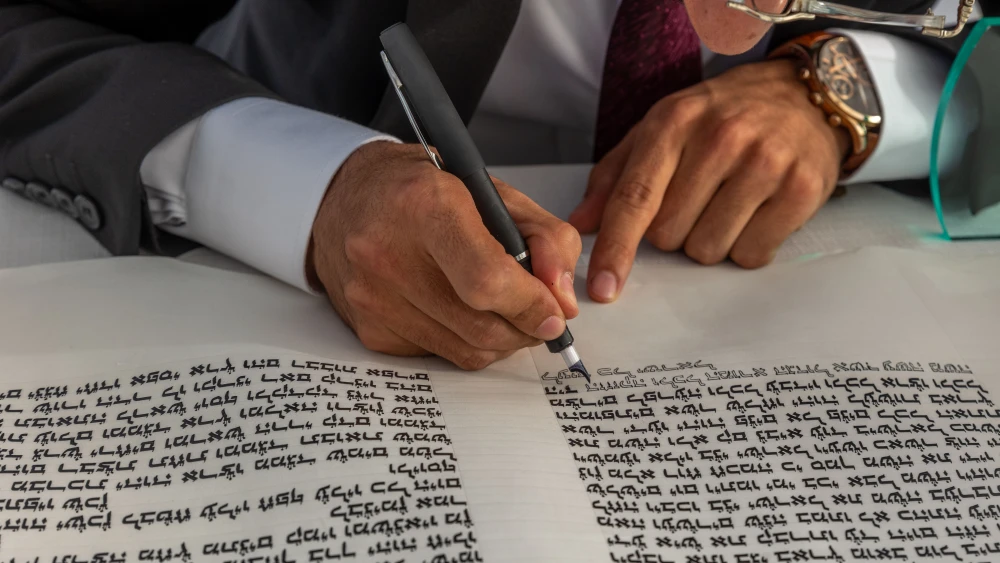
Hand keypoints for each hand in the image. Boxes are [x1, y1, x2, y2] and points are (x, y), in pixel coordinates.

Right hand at [308, 142, 581, 369]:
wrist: (346, 199)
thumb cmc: (423, 191)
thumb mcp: (495, 193)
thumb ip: (545, 239)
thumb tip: (563, 301)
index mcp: (424, 205)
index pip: (487, 280)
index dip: (530, 304)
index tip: (553, 312)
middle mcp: (387, 253)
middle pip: (481, 326)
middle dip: (525, 329)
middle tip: (539, 316)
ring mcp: (372, 297)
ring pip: (465, 350)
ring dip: (501, 341)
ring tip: (506, 313)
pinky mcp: (368, 328)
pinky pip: (438, 355)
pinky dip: (464, 342)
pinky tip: (461, 312)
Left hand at [570, 59, 850, 302]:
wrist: (803, 96)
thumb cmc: (720, 117)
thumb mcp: (661, 128)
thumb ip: (615, 176)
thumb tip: (580, 224)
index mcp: (675, 121)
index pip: (636, 198)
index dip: (616, 247)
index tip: (602, 287)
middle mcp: (721, 138)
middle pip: (669, 234)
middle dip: (673, 232)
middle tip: (696, 199)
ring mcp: (766, 162)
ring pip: (709, 249)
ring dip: (710, 241)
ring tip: (727, 203)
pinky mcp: (802, 189)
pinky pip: (753, 253)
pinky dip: (748, 246)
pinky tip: (756, 213)